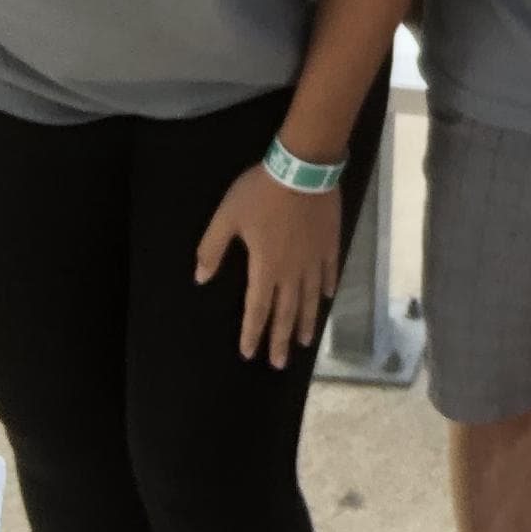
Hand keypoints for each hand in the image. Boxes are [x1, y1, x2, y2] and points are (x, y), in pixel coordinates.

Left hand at [193, 162, 344, 368]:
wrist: (303, 167)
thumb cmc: (260, 193)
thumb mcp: (226, 217)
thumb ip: (212, 249)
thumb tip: (200, 278)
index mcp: (265, 267)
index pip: (257, 309)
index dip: (252, 332)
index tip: (250, 354)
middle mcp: (292, 271)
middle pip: (286, 312)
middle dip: (280, 339)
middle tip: (279, 363)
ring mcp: (314, 258)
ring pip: (310, 298)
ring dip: (305, 321)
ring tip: (304, 342)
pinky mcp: (330, 243)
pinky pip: (329, 271)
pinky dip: (327, 287)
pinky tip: (326, 298)